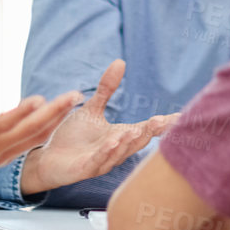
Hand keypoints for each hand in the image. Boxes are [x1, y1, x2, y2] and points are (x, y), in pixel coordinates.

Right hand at [0, 72, 81, 210]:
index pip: (3, 125)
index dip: (21, 113)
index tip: (39, 99)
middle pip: (28, 132)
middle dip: (54, 113)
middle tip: (74, 96)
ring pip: (33, 139)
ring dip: (55, 121)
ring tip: (72, 104)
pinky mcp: (0, 158)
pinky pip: (28, 145)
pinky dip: (44, 131)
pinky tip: (56, 120)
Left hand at [20, 60, 176, 196]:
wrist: (49, 158)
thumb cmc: (74, 137)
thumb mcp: (92, 109)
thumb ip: (107, 88)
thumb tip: (120, 61)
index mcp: (120, 137)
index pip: (146, 130)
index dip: (163, 124)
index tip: (181, 117)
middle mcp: (116, 151)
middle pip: (137, 141)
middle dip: (150, 132)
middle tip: (163, 121)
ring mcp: (102, 161)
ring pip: (120, 152)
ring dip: (128, 142)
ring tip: (136, 130)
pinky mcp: (85, 168)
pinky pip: (98, 160)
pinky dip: (106, 152)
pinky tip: (112, 141)